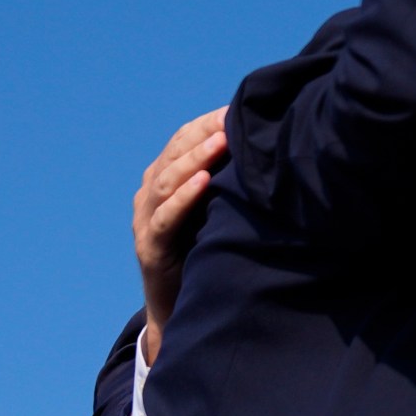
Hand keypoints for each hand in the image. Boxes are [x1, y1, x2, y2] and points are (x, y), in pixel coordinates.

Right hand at [132, 106, 228, 362]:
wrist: (180, 308)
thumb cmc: (204, 251)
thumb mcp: (217, 211)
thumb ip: (230, 184)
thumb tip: (270, 151)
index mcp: (164, 181)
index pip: (182, 141)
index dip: (207, 123)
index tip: (238, 107)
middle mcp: (150, 195)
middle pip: (173, 154)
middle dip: (203, 133)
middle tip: (232, 118)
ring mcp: (146, 221)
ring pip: (166, 180)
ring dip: (194, 158)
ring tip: (220, 141)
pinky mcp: (151, 248)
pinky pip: (166, 217)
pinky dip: (184, 197)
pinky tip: (204, 181)